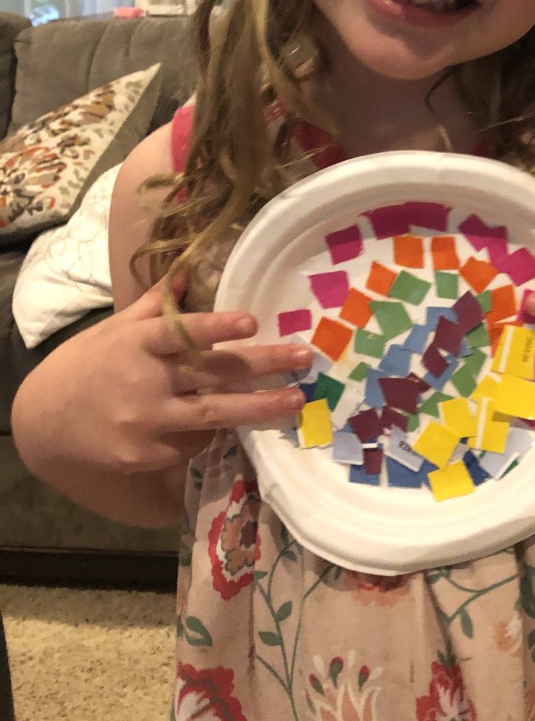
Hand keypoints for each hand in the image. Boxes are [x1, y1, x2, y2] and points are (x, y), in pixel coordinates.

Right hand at [23, 274, 308, 474]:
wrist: (47, 419)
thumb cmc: (91, 362)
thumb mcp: (118, 327)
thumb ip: (155, 302)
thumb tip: (187, 267)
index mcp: (138, 342)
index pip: (180, 332)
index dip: (215, 327)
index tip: (250, 320)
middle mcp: (144, 380)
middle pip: (211, 373)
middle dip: (262, 365)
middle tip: (302, 357)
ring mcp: (146, 421)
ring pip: (213, 414)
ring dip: (258, 407)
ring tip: (295, 401)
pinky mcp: (147, 453)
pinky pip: (194, 442)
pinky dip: (218, 431)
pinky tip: (244, 422)